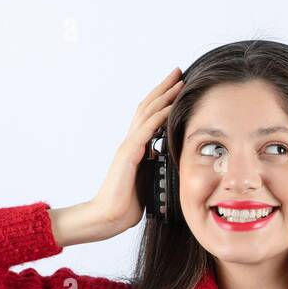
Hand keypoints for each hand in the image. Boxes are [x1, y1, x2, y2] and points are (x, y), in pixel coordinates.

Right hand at [49, 67, 184, 246]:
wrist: (108, 217)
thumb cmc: (127, 204)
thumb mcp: (149, 181)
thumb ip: (157, 167)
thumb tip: (172, 162)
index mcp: (136, 148)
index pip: (150, 116)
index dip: (163, 99)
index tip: (179, 86)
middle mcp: (131, 142)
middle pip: (147, 107)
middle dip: (164, 88)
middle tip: (179, 71)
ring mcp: (128, 147)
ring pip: (147, 113)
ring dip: (164, 96)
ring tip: (179, 81)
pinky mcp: (128, 156)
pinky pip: (145, 131)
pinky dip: (158, 117)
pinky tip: (170, 106)